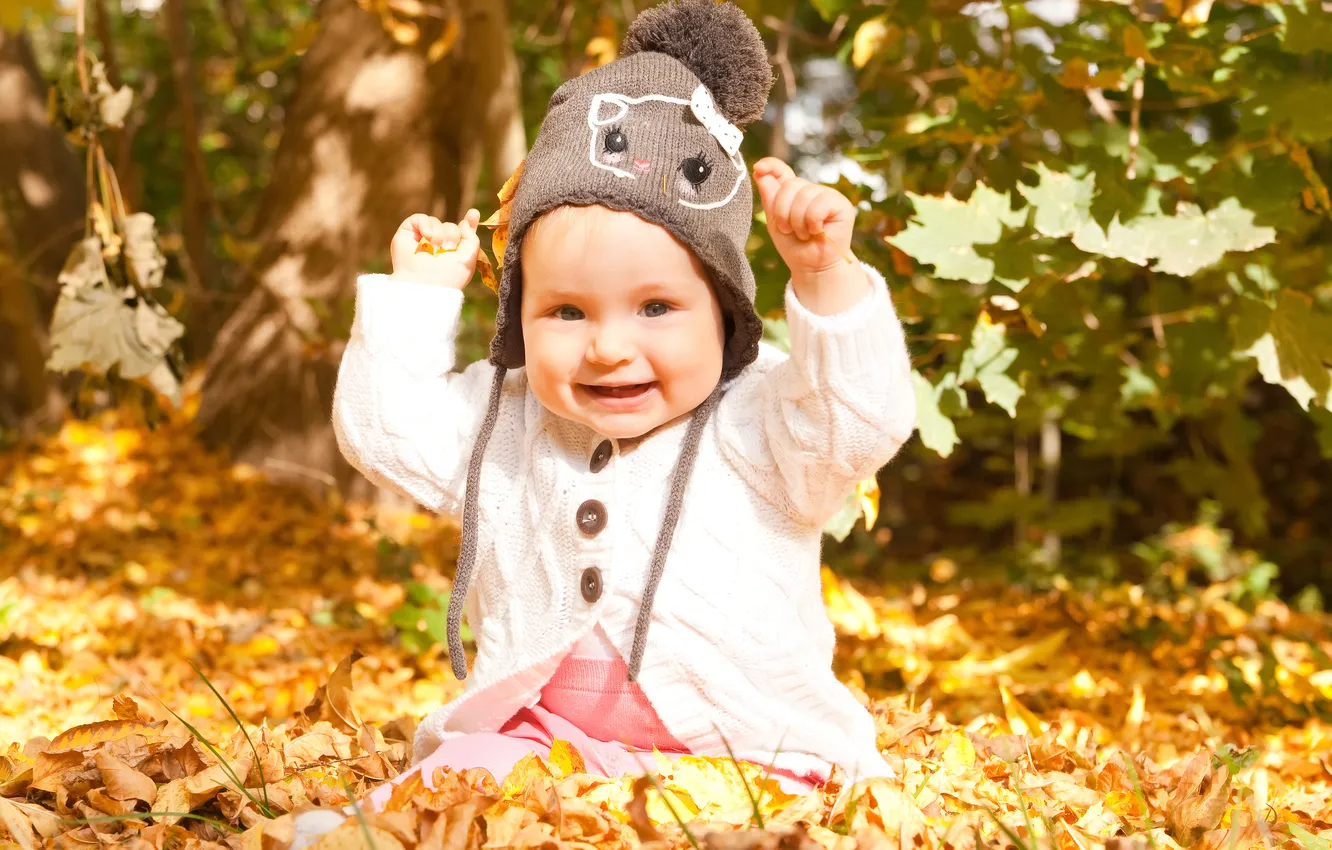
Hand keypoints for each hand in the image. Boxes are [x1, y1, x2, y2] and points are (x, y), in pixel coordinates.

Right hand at [389, 209, 480, 288]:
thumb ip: (472, 238)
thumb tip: (466, 221)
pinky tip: (427, 237)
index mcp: (453, 253)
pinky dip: (425, 224)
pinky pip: (420, 218)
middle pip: (451, 226)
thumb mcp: (468, 258)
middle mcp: (437, 246)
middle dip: (452, 235)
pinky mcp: (407, 234)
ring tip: (435, 249)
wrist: (425, 284)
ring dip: (439, 234)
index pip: (462, 234)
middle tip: (447, 250)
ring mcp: (422, 239)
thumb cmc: (448, 276)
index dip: (469, 223)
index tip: (473, 213)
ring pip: (436, 222)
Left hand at [753, 158, 868, 314]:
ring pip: (804, 195)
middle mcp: (810, 190)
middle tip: (789, 229)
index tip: (759, 168)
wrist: (812, 267)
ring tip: (804, 234)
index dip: (771, 166)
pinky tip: (817, 231)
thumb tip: (761, 174)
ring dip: (798, 221)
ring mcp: (826, 195)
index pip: (781, 171)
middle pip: (790, 185)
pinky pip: (818, 205)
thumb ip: (770, 199)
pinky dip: (812, 222)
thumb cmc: (795, 247)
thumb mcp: (775, 223)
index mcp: (793, 193)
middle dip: (783, 211)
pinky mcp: (841, 204)